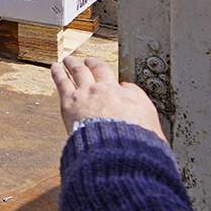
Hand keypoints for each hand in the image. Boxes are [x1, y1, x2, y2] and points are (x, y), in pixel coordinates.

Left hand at [50, 55, 165, 140]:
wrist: (117, 150)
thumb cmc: (137, 146)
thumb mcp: (155, 134)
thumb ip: (149, 126)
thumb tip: (149, 127)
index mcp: (133, 99)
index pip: (128, 88)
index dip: (122, 88)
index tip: (118, 87)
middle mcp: (110, 91)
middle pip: (101, 71)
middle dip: (95, 65)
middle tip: (90, 61)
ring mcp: (88, 93)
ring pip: (79, 71)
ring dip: (74, 64)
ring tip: (70, 60)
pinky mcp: (70, 101)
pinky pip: (62, 81)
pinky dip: (58, 72)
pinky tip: (54, 67)